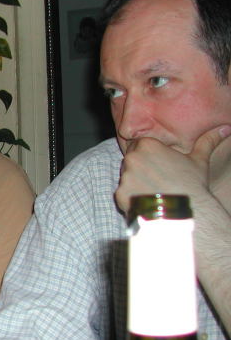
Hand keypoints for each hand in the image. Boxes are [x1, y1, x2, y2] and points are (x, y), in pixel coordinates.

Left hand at [115, 125, 230, 214]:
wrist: (183, 212)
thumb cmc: (191, 184)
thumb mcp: (199, 160)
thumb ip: (207, 141)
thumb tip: (226, 128)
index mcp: (147, 145)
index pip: (139, 145)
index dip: (148, 156)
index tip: (158, 167)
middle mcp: (131, 158)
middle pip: (131, 161)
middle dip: (141, 170)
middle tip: (158, 181)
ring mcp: (124, 177)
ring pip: (127, 179)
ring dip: (136, 185)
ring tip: (155, 194)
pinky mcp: (119, 195)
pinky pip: (123, 196)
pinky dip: (132, 200)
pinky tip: (148, 204)